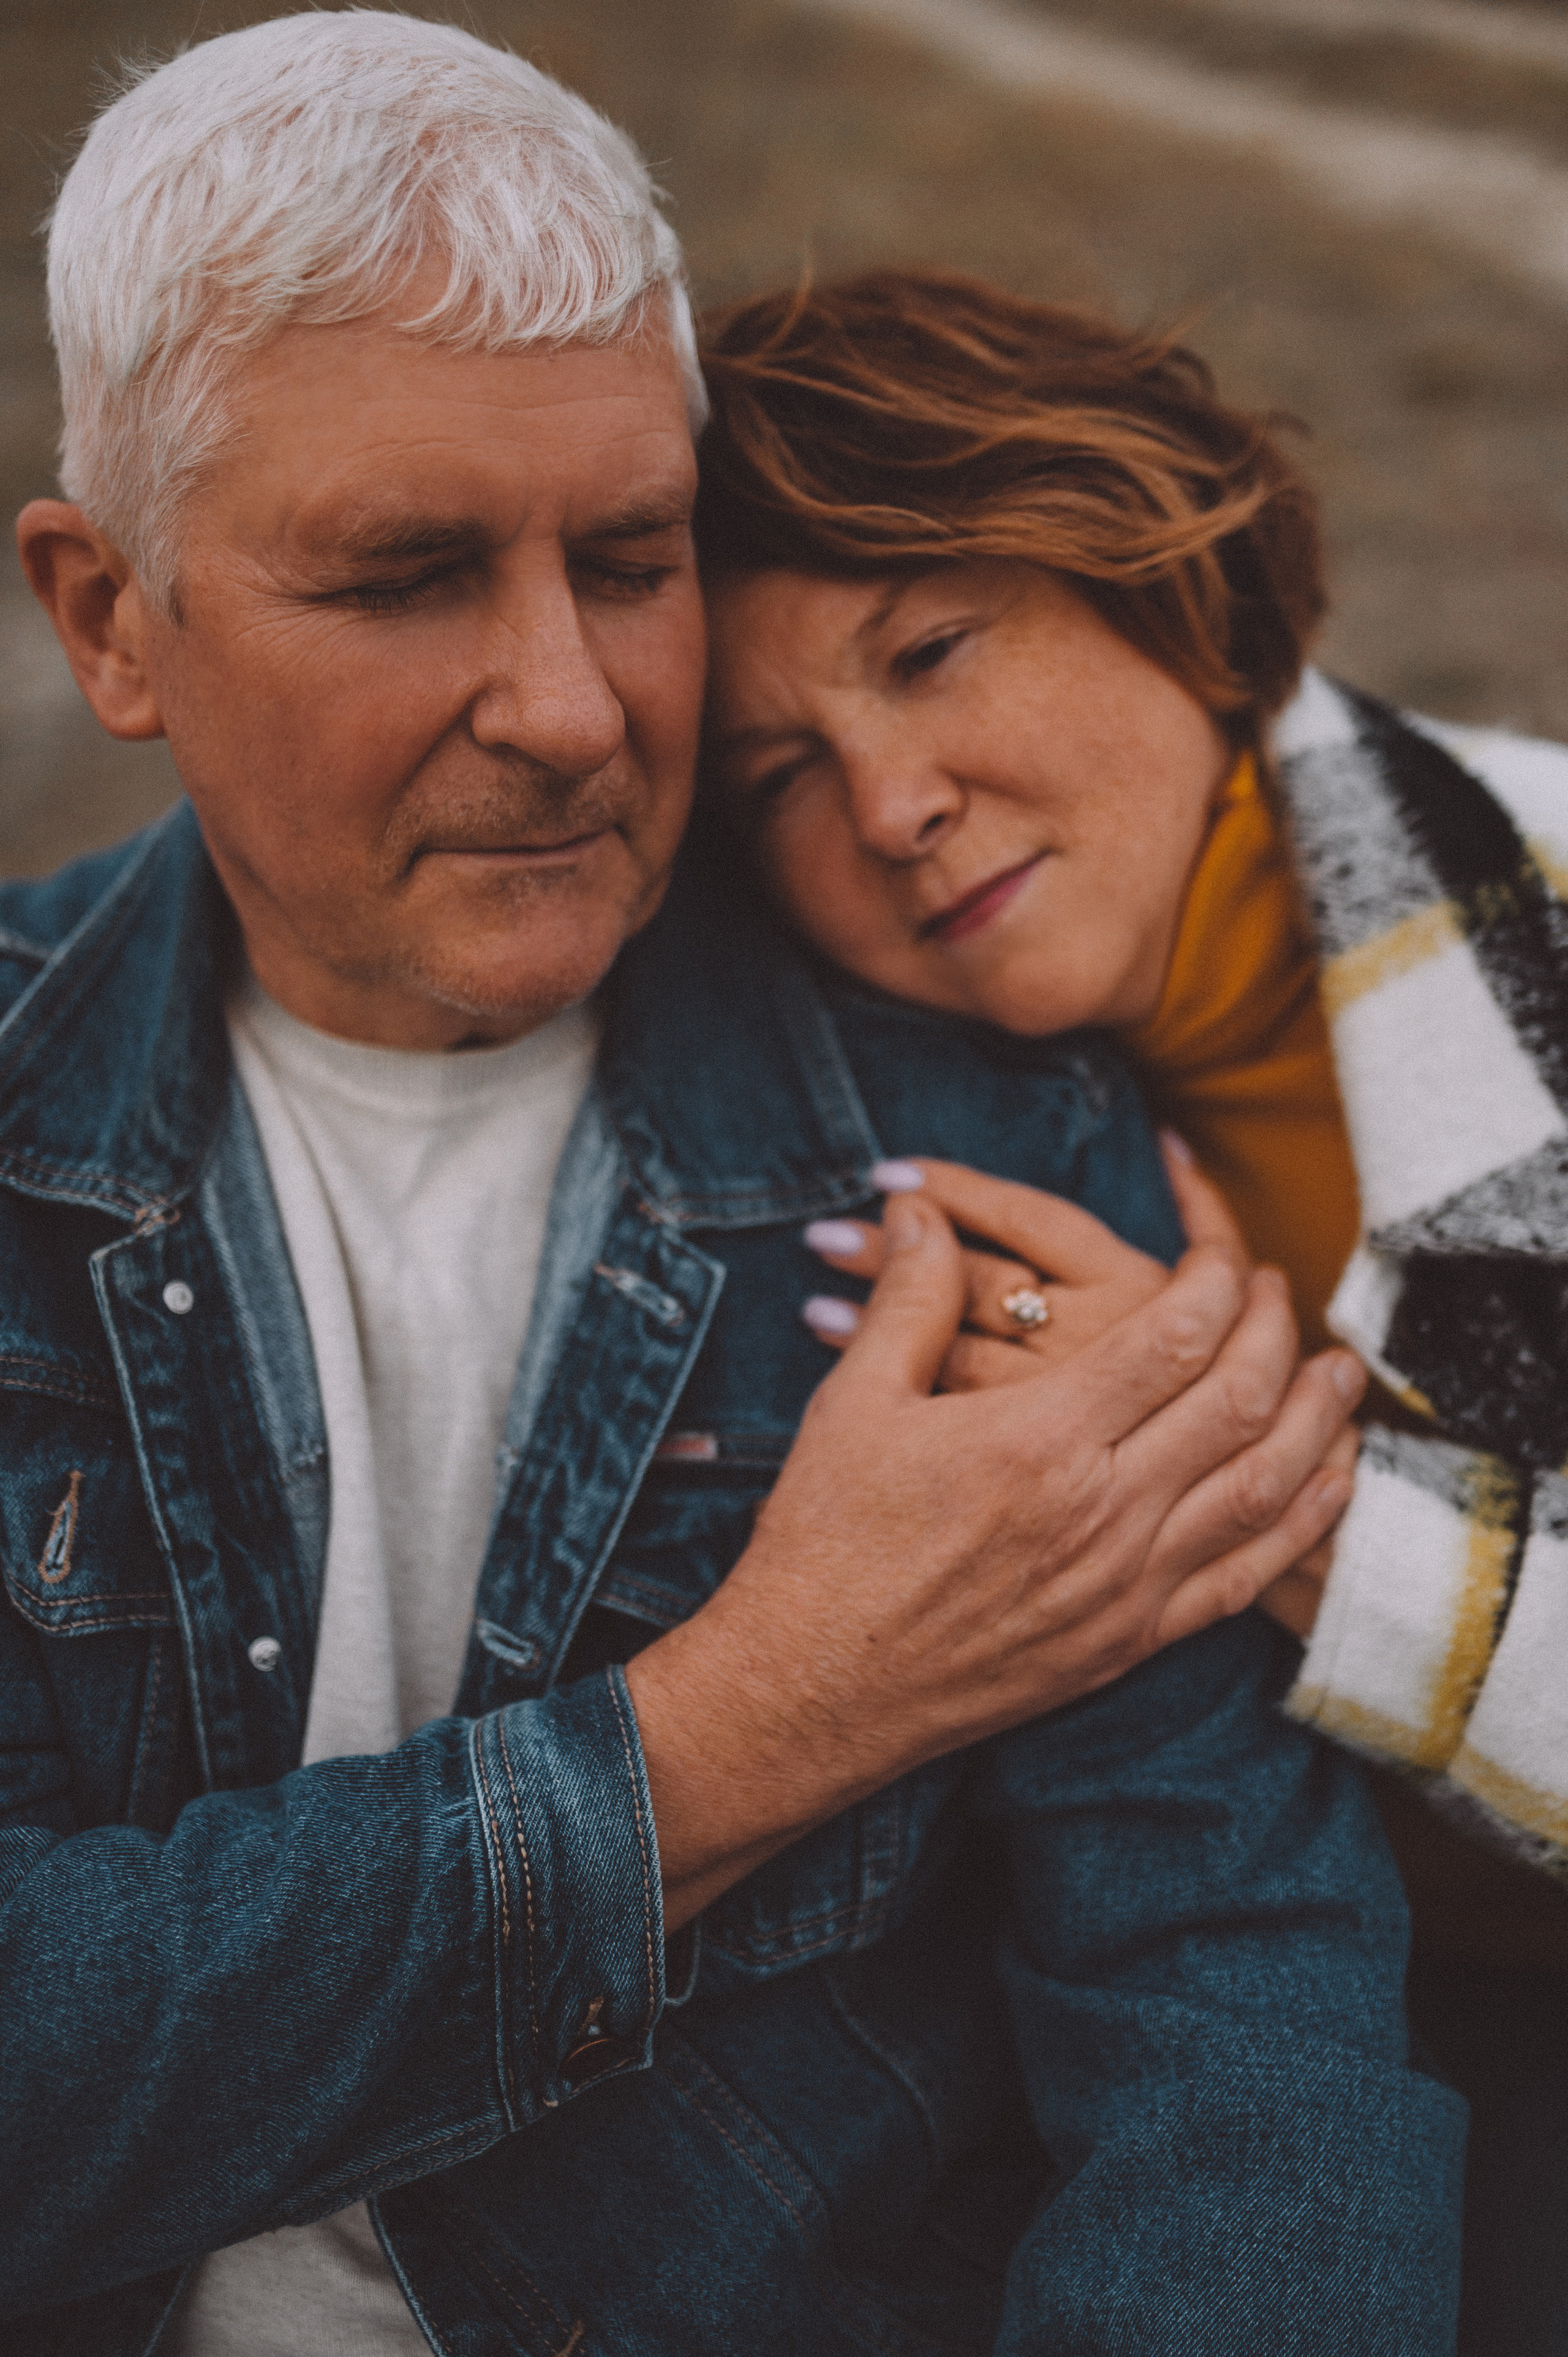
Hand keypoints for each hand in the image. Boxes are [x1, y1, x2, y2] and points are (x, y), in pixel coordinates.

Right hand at [627, 1186, 1363, 1929]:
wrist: (811, 1691)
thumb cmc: (823, 1544)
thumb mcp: (850, 1404)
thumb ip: (908, 1299)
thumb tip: (922, 1211)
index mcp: (1038, 1440)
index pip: (1173, 1337)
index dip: (1216, 1280)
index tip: (1224, 1251)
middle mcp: (1101, 1511)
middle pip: (1239, 1400)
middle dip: (1276, 1330)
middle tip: (1281, 1289)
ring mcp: (1125, 1585)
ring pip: (1264, 1486)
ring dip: (1318, 1420)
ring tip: (1343, 1371)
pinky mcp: (1129, 1641)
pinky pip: (1248, 1576)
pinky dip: (1302, 1522)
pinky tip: (1325, 1485)